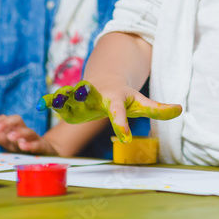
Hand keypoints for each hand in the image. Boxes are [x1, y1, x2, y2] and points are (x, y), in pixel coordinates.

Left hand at [0, 115, 58, 154]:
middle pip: (17, 121)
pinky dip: (30, 145)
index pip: (5, 119)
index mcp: (14, 129)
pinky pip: (37, 144)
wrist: (46, 152)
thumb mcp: (9, 142)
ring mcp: (34, 138)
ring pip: (28, 132)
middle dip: (6, 123)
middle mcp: (23, 131)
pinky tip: (23, 146)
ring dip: (19, 133)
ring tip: (10, 136)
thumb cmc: (24, 145)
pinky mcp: (42, 147)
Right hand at [39, 80, 180, 142]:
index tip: (124, 138)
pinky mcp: (70, 99)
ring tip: (53, 101)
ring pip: (71, 96)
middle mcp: (97, 95)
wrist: (106, 80)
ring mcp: (82, 96)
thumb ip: (158, 109)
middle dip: (85, 95)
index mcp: (115, 99)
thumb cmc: (125, 97)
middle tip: (80, 94)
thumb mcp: (141, 103)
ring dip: (62, 98)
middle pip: (92, 96)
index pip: (119, 112)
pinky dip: (49, 101)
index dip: (122, 124)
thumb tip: (180, 110)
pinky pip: (58, 99)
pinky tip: (38, 105)